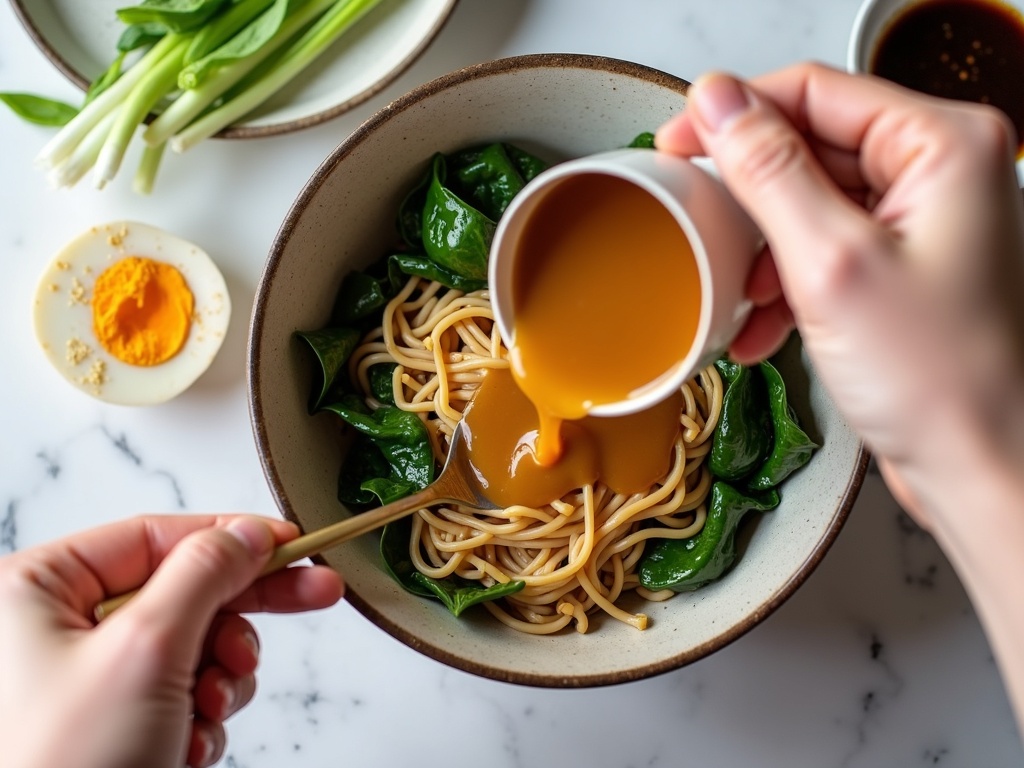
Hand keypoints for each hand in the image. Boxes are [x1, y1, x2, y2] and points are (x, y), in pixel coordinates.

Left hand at [0, 514, 343, 767]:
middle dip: (239, 614)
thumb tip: (247, 534)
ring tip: (211, 708)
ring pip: (192, 644)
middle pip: (182, 589)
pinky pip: (181, 693)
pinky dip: (201, 717)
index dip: (232, 537)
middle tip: (316, 594)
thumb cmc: (62, 767)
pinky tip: (189, 745)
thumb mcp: (147, 650)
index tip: (294, 544)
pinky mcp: (111, 721)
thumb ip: (204, 575)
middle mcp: (55, 628)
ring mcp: (84, 679)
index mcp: (36, 589)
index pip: (156, 536)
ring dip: (221, 678)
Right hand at [656, 63, 1023, 734]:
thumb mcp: (830, 262)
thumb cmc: (937, 378)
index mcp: (942, 145)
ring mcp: (919, 221)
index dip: (736, 112)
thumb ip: (769, 171)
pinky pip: (823, 246)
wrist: (978, 466)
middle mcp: (937, 172)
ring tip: (735, 291)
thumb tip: (717, 101)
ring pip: (810, 200)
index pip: (816, 91)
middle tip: (694, 217)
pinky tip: (758, 324)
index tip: (677, 141)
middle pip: (811, 145)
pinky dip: (784, 281)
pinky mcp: (900, 265)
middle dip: (749, 194)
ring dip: (761, 247)